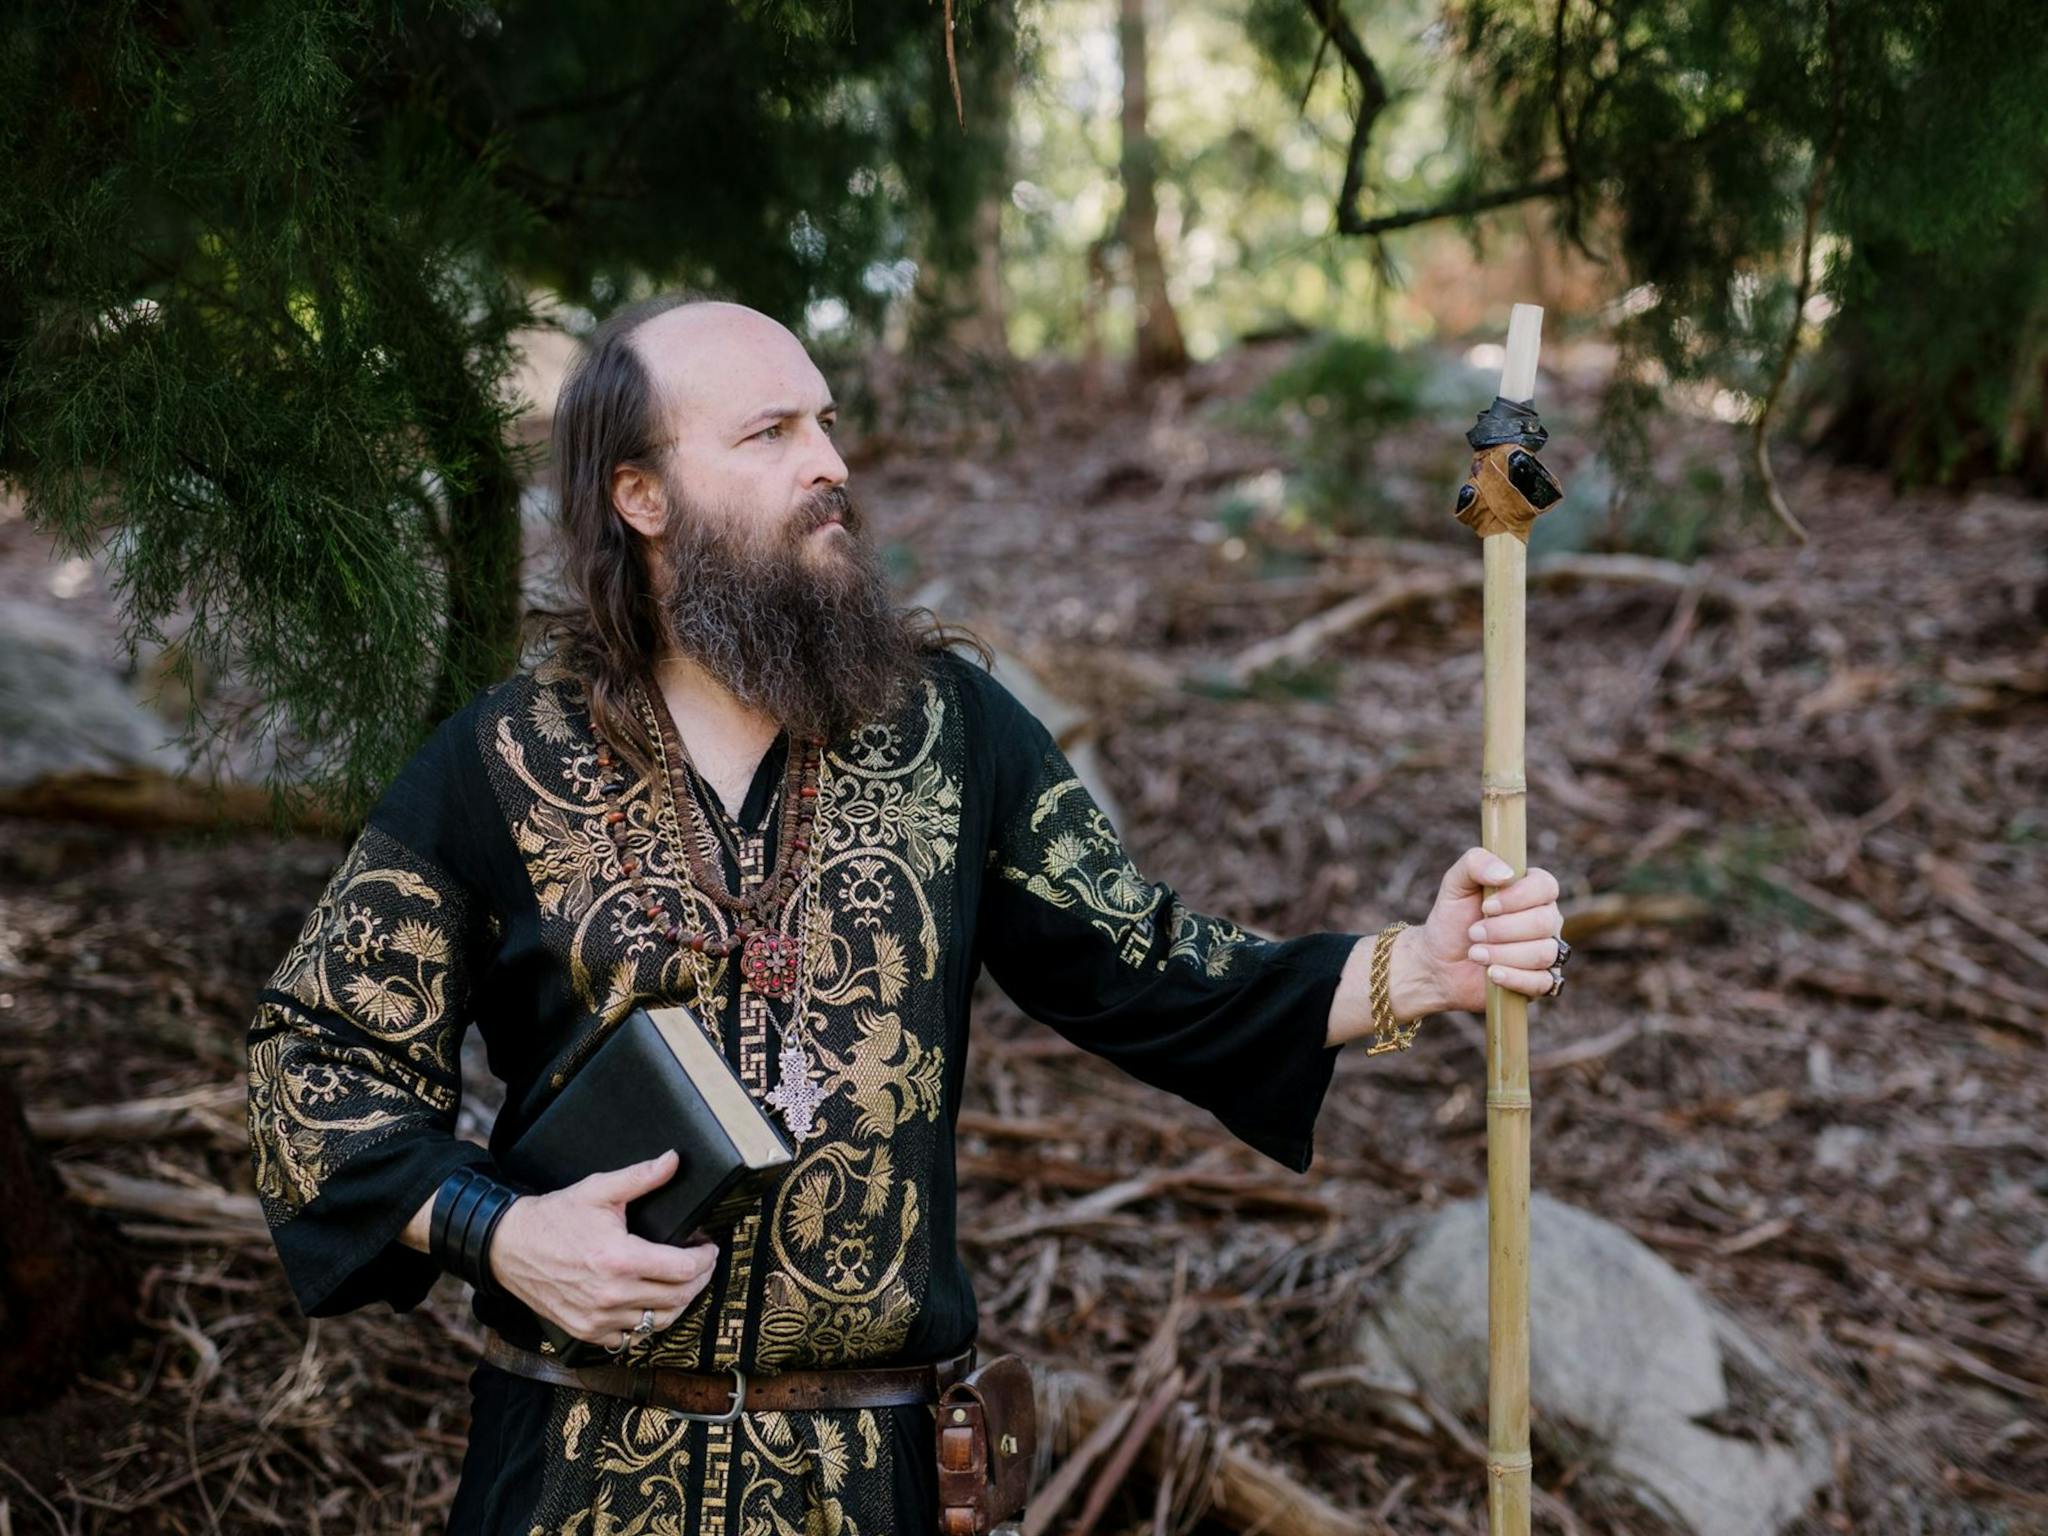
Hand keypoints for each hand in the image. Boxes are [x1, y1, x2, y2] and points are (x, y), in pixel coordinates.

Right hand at [487, 1149, 719, 1346]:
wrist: (510, 1246)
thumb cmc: (554, 1217)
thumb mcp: (599, 1189)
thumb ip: (641, 1177)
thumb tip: (673, 1160)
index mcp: (619, 1259)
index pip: (683, 1270)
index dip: (705, 1259)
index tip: (708, 1248)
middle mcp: (610, 1295)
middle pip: (677, 1298)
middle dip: (699, 1280)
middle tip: (703, 1263)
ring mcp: (597, 1319)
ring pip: (657, 1322)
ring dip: (677, 1303)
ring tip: (682, 1283)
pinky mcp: (585, 1331)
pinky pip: (629, 1338)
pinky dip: (644, 1324)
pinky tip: (649, 1303)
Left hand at [1406, 845, 1564, 1014]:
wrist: (1439, 963)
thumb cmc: (1452, 919)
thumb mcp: (1455, 884)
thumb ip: (1475, 863)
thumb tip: (1506, 873)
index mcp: (1532, 890)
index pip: (1546, 886)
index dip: (1518, 897)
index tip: (1486, 906)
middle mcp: (1546, 919)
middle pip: (1544, 922)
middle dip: (1502, 930)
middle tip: (1473, 933)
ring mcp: (1547, 951)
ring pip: (1543, 953)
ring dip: (1503, 954)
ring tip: (1475, 954)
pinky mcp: (1541, 982)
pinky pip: (1543, 983)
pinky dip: (1514, 978)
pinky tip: (1491, 974)